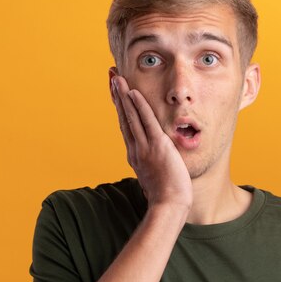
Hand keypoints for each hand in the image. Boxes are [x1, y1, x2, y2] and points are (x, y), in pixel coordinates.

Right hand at [111, 75, 192, 211]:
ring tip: (117, 78)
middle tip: (111, 77)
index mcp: (135, 155)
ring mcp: (144, 147)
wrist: (169, 205)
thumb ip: (153, 166)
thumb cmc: (166, 196)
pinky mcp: (157, 146)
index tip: (115, 92)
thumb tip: (155, 163)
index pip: (126, 126)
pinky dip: (140, 106)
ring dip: (123, 95)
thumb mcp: (155, 176)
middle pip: (124, 117)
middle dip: (117, 96)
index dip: (120, 108)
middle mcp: (135, 149)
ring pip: (131, 116)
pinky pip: (146, 122)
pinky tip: (134, 93)